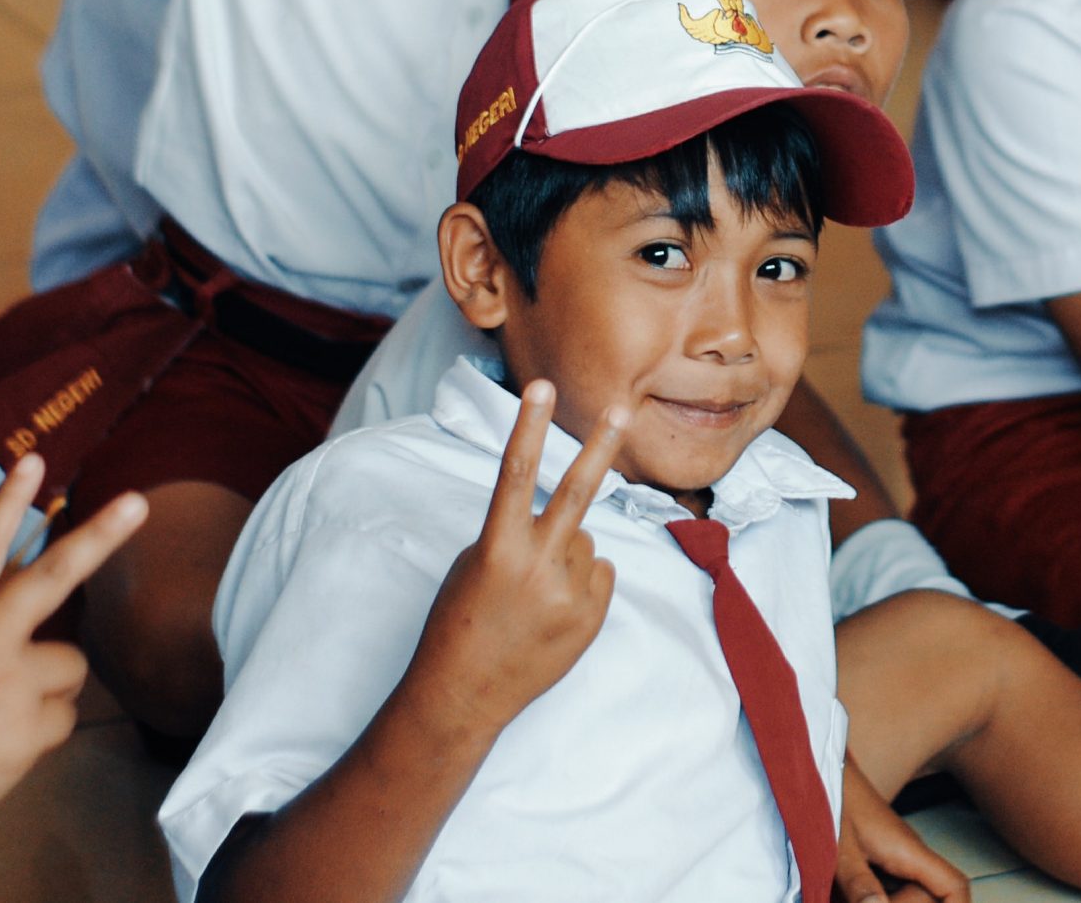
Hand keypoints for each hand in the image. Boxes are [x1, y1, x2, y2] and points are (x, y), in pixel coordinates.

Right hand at [0, 456, 146, 847]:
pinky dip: (38, 732)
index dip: (9, 501)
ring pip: (70, 665)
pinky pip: (63, 717)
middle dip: (101, 535)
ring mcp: (8, 681)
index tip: (35, 458)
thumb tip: (34, 616)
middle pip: (53, 576)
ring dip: (46, 688)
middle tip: (140, 501)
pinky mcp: (29, 726)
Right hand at [407, 380, 624, 732]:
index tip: (540, 386)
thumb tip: (565, 521)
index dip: (529, 425)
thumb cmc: (459, 622)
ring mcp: (569, 594)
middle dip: (600, 446)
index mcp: (498, 547)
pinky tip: (552, 611)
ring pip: (585, 542)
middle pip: (578, 493)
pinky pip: (599, 574)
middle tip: (621, 409)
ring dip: (566, 555)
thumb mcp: (474, 564)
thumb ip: (518, 534)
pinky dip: (582, 582)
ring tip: (534, 596)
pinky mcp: (591, 618)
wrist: (463, 695)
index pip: (517, 473)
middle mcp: (537, 566)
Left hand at [835, 755, 968, 901]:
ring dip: (878, 901)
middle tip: (863, 901)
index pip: (954, 885)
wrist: (818, 765)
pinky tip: (840, 893)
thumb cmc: (831, 796)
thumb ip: (859, 883)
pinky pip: (882, 888)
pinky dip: (867, 896)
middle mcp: (908, 855)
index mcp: (908, 852)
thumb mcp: (839, 845)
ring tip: (844, 895)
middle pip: (926, 899)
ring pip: (902, 895)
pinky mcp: (875, 857)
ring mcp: (893, 857)